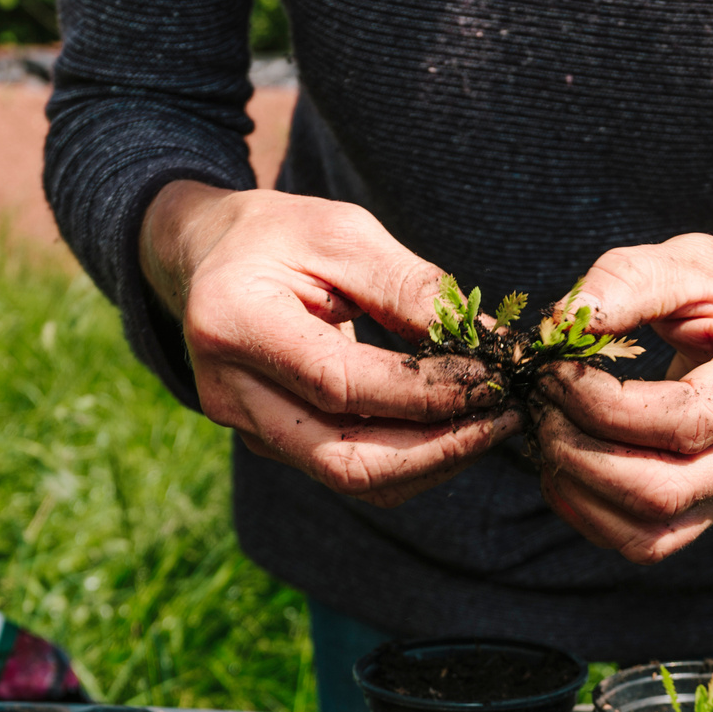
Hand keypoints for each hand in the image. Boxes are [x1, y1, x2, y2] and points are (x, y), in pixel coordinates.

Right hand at [140, 181, 517, 506]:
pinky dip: (410, 461)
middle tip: (505, 418)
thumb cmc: (278, 236)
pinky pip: (349, 470)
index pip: (341, 383)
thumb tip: (485, 344)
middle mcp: (229, 392)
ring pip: (352, 478)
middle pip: (345, 458)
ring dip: (432, 462)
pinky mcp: (271, 445)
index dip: (423, 391)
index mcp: (234, 324)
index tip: (491, 377)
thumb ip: (408, 286)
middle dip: (438, 448)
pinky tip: (454, 430)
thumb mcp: (341, 233)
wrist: (207, 259)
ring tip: (491, 425)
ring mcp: (247, 429)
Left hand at [535, 234, 712, 562]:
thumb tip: (564, 320)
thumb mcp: (696, 262)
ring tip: (548, 434)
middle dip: (582, 453)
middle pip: (665, 490)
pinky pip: (649, 540)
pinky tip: (565, 465)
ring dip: (580, 492)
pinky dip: (591, 512)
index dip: (606, 405)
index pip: (687, 420)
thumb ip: (631, 279)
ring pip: (652, 533)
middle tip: (542, 404)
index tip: (558, 370)